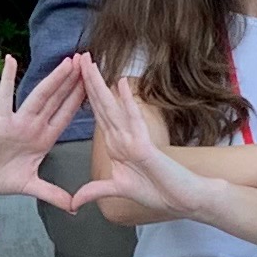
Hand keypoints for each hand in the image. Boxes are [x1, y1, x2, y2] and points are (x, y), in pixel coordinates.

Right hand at [0, 52, 91, 203]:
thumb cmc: (0, 177)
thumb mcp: (32, 187)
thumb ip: (53, 194)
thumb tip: (73, 208)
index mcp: (44, 139)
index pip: (66, 115)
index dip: (80, 100)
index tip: (94, 84)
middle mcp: (34, 127)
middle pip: (58, 101)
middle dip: (73, 82)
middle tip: (87, 61)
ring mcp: (18, 123)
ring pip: (40, 97)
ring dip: (53, 79)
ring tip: (68, 62)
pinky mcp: (0, 123)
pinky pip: (4, 98)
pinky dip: (7, 80)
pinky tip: (12, 61)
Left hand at [74, 73, 215, 223]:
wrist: (183, 198)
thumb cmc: (158, 190)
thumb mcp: (118, 190)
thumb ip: (96, 190)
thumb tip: (73, 201)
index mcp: (116, 143)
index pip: (98, 114)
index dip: (85, 95)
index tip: (73, 75)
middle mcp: (123, 136)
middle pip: (102, 104)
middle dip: (89, 80)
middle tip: (78, 55)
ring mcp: (134, 139)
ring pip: (113, 107)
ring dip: (101, 84)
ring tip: (90, 62)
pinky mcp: (146, 147)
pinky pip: (134, 121)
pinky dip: (127, 102)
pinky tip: (120, 83)